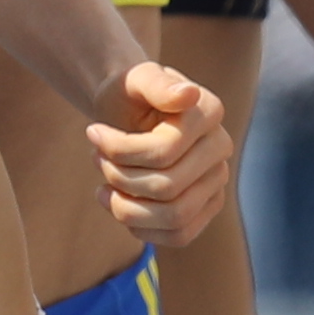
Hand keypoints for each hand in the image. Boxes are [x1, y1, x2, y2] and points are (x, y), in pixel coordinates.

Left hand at [90, 58, 236, 256]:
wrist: (132, 113)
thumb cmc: (129, 94)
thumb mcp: (134, 79)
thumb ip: (157, 83)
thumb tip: (187, 95)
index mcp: (209, 112)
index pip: (163, 152)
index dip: (118, 150)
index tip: (92, 132)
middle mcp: (221, 147)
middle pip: (167, 187)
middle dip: (119, 177)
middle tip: (96, 159)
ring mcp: (217, 180)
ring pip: (175, 216)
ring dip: (127, 208)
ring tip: (103, 187)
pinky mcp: (207, 207)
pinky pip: (180, 235)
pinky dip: (142, 228)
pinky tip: (119, 204)